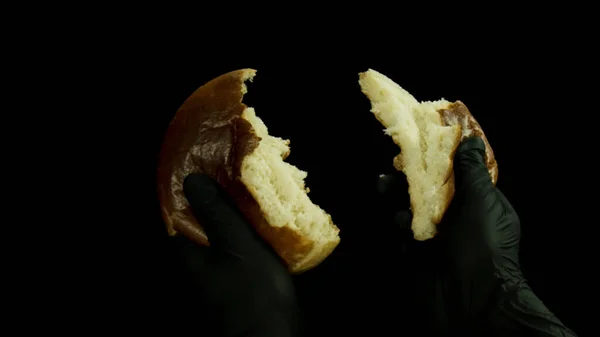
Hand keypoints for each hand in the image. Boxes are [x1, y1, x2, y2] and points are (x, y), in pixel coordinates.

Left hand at [170, 174, 298, 336]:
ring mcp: (212, 278)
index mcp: (187, 253)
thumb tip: (191, 180)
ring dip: (233, 221)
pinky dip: (243, 239)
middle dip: (217, 204)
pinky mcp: (231, 286)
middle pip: (200, 225)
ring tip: (254, 201)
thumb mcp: (237, 245)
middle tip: (239, 183)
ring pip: (218, 239)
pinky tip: (261, 231)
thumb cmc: (252, 291)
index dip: (194, 192)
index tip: (211, 172)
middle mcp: (193, 266)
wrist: (270, 336)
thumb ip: (216, 213)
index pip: (179, 214)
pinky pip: (232, 253)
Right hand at [377, 137, 576, 335]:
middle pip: (429, 190)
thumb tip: (472, 140)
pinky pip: (403, 233)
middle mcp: (457, 220)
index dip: (440, 159)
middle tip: (395, 164)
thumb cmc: (481, 246)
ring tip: (383, 185)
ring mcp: (436, 239)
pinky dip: (400, 225)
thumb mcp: (481, 201)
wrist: (470, 299)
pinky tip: (401, 224)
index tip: (422, 142)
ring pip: (411, 210)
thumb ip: (470, 170)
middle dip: (411, 176)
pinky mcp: (417, 254)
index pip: (457, 176)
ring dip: (397, 196)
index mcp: (479, 206)